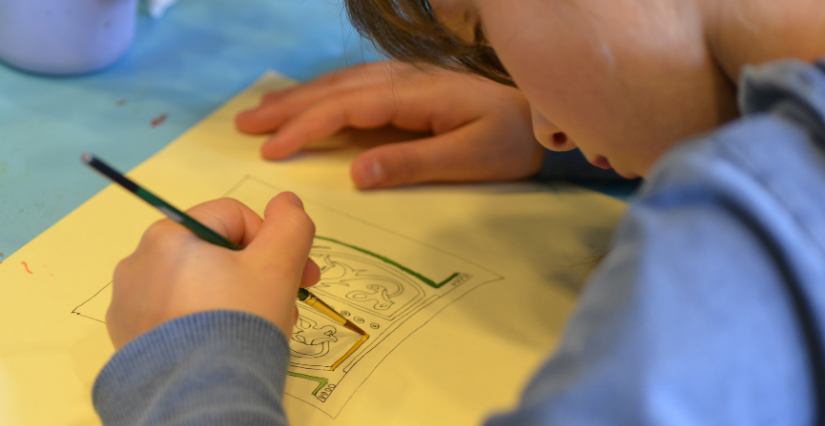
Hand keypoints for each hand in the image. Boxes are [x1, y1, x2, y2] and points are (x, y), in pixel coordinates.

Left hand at [107, 194, 319, 349]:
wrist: (200, 397)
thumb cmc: (240, 321)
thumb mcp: (279, 266)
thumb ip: (290, 225)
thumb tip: (288, 201)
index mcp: (170, 235)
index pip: (235, 218)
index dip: (273, 242)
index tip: (301, 274)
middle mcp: (139, 261)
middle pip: (217, 252)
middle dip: (258, 273)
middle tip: (288, 303)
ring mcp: (129, 302)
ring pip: (199, 283)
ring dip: (236, 296)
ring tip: (260, 328)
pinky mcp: (129, 336)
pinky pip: (177, 314)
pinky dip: (206, 320)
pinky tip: (226, 343)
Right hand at [236, 61, 543, 188]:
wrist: (542, 110)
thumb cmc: (512, 139)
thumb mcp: (471, 157)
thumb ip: (414, 162)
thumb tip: (356, 171)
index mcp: (415, 95)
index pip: (346, 108)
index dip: (306, 127)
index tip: (271, 150)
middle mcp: (404, 79)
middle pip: (334, 89)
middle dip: (288, 107)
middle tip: (244, 124)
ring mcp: (406, 78)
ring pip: (341, 82)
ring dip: (300, 96)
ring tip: (261, 111)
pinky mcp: (411, 84)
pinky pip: (355, 84)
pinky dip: (324, 91)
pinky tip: (311, 99)